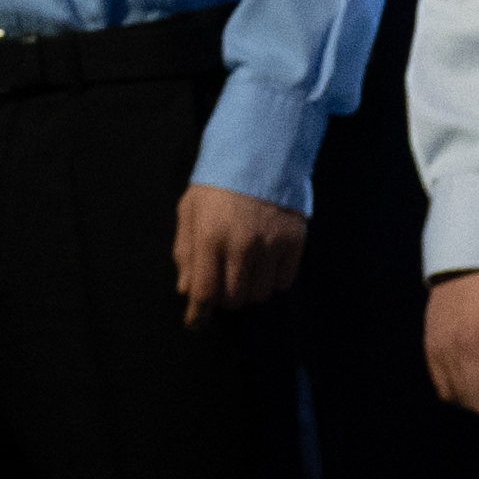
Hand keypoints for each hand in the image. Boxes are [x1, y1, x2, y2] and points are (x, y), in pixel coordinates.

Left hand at [171, 180, 308, 323]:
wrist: (259, 154)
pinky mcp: (294, 243)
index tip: (195, 323)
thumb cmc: (218, 185)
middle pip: (233, 298)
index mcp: (209, 236)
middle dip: (225, 297)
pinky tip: (266, 262)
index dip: (198, 314)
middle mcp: (241, 245)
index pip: (204, 291)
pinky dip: (273, 280)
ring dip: (250, 289)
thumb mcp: (189, 210)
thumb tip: (186, 289)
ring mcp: (270, 245)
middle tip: (224, 281)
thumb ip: (185, 251)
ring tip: (245, 268)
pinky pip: (283, 283)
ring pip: (259, 294)